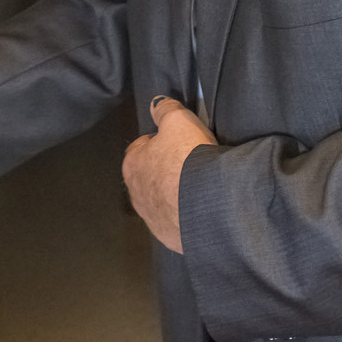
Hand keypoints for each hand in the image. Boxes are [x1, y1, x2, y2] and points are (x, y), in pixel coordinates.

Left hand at [122, 96, 216, 252]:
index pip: (139, 148)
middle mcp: (136, 194)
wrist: (208, 206)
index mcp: (133, 164)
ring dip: (175, 195)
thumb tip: (157, 103)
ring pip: (161, 201)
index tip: (175, 142)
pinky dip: (185, 216)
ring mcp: (152, 219)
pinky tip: (201, 209)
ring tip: (198, 188)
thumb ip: (165, 110)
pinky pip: (176, 223)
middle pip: (149, 176)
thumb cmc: (188, 159)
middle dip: (165, 170)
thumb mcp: (179, 121)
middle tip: (189, 164)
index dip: (158, 143)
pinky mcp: (170, 238)